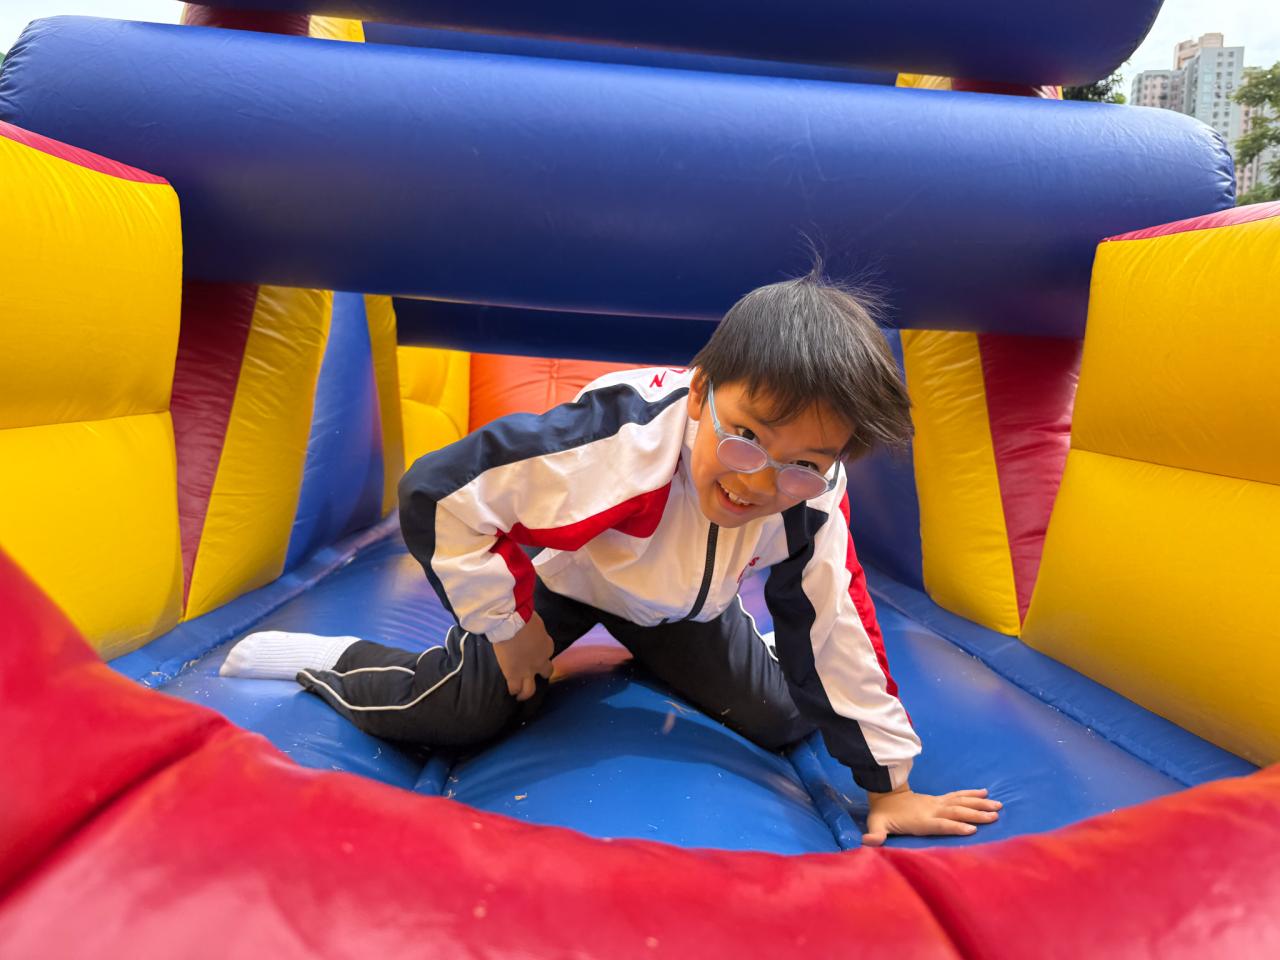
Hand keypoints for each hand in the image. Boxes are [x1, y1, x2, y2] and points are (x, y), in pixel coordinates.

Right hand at [491, 612, 553, 701]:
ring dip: (526, 692)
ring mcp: (528, 670)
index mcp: (547, 645)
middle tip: (533, 674)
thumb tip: (530, 632)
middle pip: (547, 672)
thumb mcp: (535, 623)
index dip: (542, 653)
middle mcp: (541, 661)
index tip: (535, 651)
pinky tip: (511, 692)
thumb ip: (535, 631)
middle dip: (542, 673)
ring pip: (530, 689)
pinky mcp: (514, 674)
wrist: (511, 623)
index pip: (548, 651)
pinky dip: (513, 691)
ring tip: (521, 694)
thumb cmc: (522, 616)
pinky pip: (515, 688)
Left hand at [861, 786, 1000, 846]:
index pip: (940, 824)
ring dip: (979, 804)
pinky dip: (971, 793)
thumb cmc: (883, 815)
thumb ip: (874, 834)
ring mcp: (937, 803)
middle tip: (995, 816)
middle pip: (956, 812)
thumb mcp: (876, 824)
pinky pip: (958, 796)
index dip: (954, 826)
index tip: (971, 829)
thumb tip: (867, 841)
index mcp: (921, 820)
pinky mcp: (939, 800)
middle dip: (976, 814)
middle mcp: (932, 810)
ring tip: (998, 806)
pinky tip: (985, 793)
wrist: (884, 795)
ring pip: (961, 802)